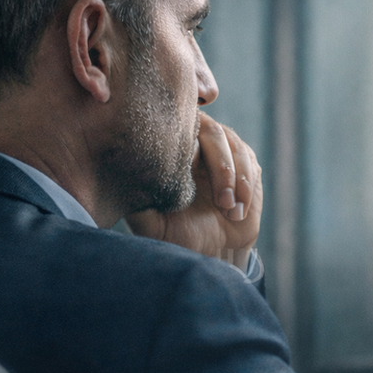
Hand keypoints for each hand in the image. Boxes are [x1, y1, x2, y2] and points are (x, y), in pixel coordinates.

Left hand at [127, 111, 262, 258]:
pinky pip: (251, 165)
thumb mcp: (150, 223)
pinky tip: (238, 212)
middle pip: (213, 132)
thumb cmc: (176, 234)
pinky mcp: (247, 166)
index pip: (180, 122)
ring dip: (236, 180)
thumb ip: (137, 203)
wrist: (210, 250)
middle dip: (221, 167)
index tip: (194, 143)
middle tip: (222, 202)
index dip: (188, 122)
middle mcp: (198, 143)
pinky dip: (246, 188)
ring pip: (235, 147)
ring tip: (229, 211)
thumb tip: (122, 183)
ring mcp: (225, 152)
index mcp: (172, 149)